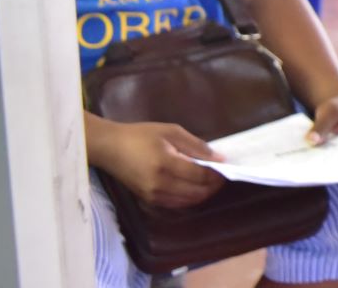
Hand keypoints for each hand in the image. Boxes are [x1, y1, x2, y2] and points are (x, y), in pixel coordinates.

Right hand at [93, 120, 224, 209]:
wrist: (110, 148)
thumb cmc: (141, 135)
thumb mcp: (171, 132)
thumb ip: (196, 146)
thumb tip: (218, 159)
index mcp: (165, 165)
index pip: (200, 175)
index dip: (216, 173)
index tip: (227, 166)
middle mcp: (159, 185)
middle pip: (196, 192)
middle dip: (213, 185)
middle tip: (222, 175)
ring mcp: (153, 196)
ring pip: (187, 202)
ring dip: (203, 193)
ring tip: (211, 180)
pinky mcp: (148, 200)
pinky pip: (176, 204)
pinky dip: (189, 198)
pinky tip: (195, 187)